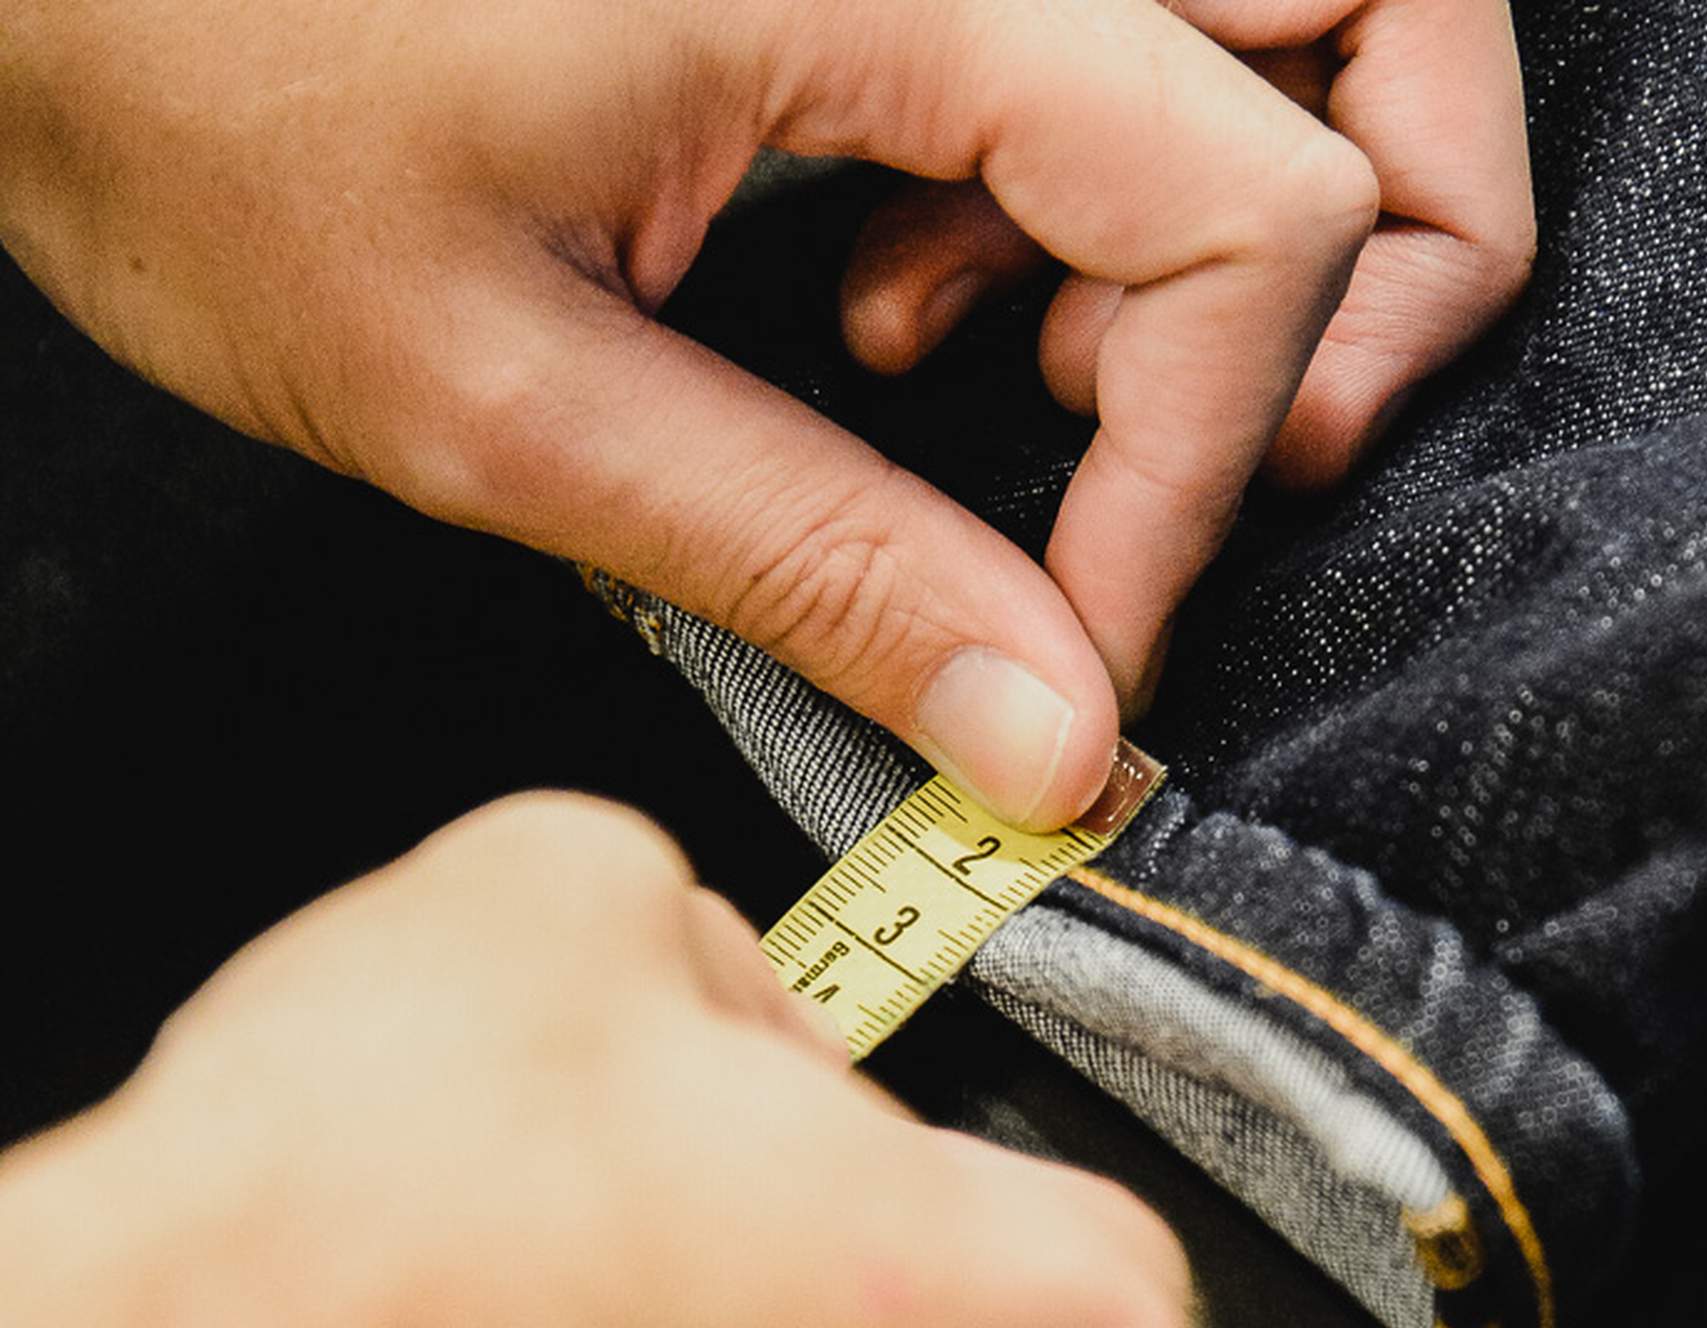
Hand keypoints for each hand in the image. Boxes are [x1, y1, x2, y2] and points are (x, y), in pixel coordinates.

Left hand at [0, 0, 1518, 826]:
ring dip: (1246, 217)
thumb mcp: (503, 396)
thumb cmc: (185, 91)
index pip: (1243, 204)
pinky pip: (1134, 23)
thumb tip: (1055, 737)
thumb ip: (817, 565)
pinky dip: (1100, 183)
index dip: (1202, 461)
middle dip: (1383, 261)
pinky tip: (918, 295)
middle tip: (1231, 445)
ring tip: (1017, 374)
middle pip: (1382, 14)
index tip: (1087, 638)